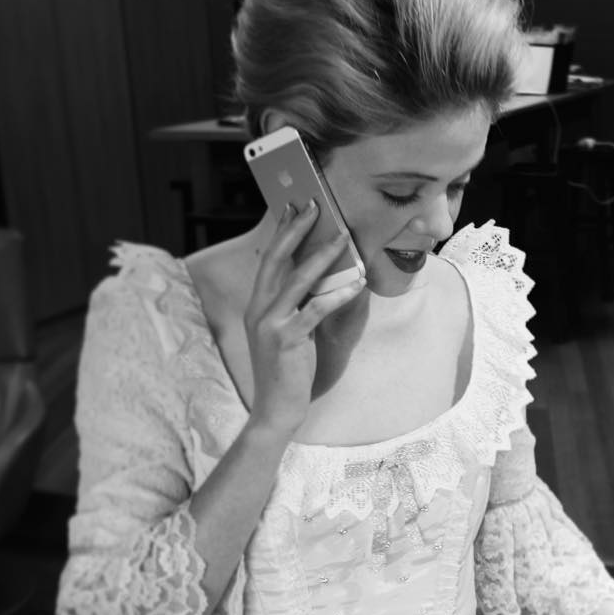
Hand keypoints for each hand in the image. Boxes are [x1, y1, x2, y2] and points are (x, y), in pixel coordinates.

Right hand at [243, 201, 364, 435]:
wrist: (276, 409)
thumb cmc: (287, 370)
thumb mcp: (290, 331)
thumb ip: (298, 305)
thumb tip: (322, 278)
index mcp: (257, 305)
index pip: (269, 260)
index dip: (281, 232)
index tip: (293, 206)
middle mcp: (258, 309)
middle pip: (277, 259)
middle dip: (296, 230)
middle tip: (314, 205)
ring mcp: (270, 323)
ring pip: (297, 279)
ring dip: (321, 255)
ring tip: (342, 236)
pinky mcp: (286, 340)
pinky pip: (315, 309)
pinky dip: (337, 294)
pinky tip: (356, 283)